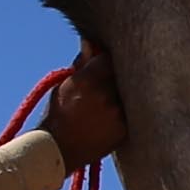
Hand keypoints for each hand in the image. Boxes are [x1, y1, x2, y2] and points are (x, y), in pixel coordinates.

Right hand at [39, 47, 126, 167]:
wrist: (58, 147)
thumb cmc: (58, 112)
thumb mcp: (65, 84)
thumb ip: (82, 63)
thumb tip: (92, 42)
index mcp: (88, 79)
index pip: (109, 58)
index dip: (107, 62)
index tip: (104, 66)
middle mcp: (105, 94)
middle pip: (123, 75)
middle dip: (116, 78)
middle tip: (108, 85)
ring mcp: (116, 112)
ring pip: (128, 94)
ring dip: (120, 96)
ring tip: (102, 106)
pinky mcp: (124, 128)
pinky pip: (131, 113)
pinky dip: (123, 113)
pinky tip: (107, 119)